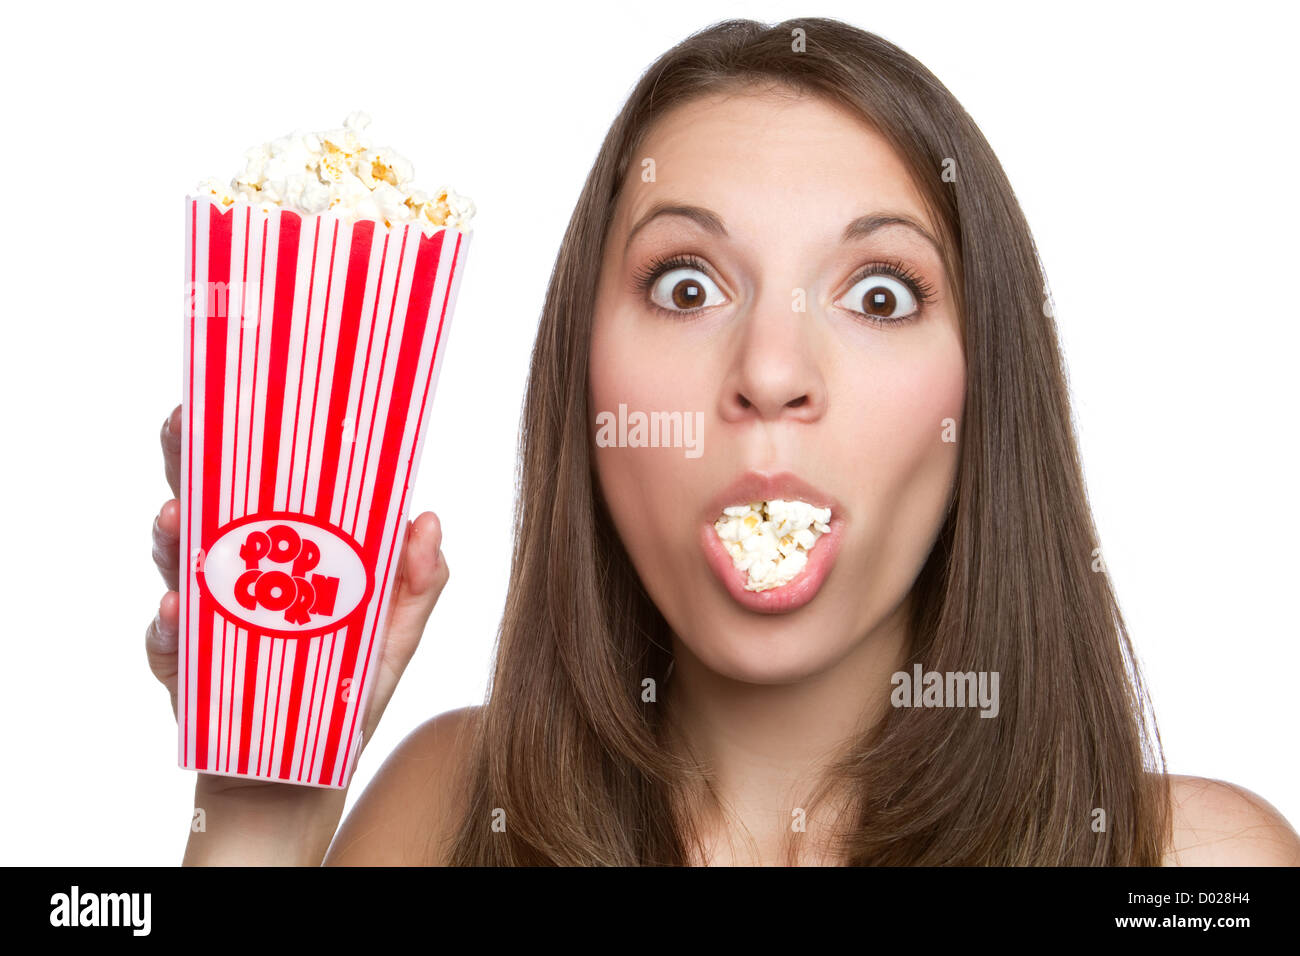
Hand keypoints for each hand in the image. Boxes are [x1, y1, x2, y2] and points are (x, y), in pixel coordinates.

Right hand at [145, 403, 448, 789]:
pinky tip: (180, 610)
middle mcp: (237, 572)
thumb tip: (430, 519)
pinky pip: (167, 637)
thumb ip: (419, 584)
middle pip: (204, 503)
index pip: (263, 485)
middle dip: (189, 461)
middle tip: (185, 426)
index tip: (243, 396)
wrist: (300, 772)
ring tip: (176, 520)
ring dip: (171, 534)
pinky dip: (170, 623)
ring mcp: (203, 613)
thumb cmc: (345, 694)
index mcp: (287, 554)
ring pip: (174, 559)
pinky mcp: (182, 663)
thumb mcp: (394, 638)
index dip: (249, 439)